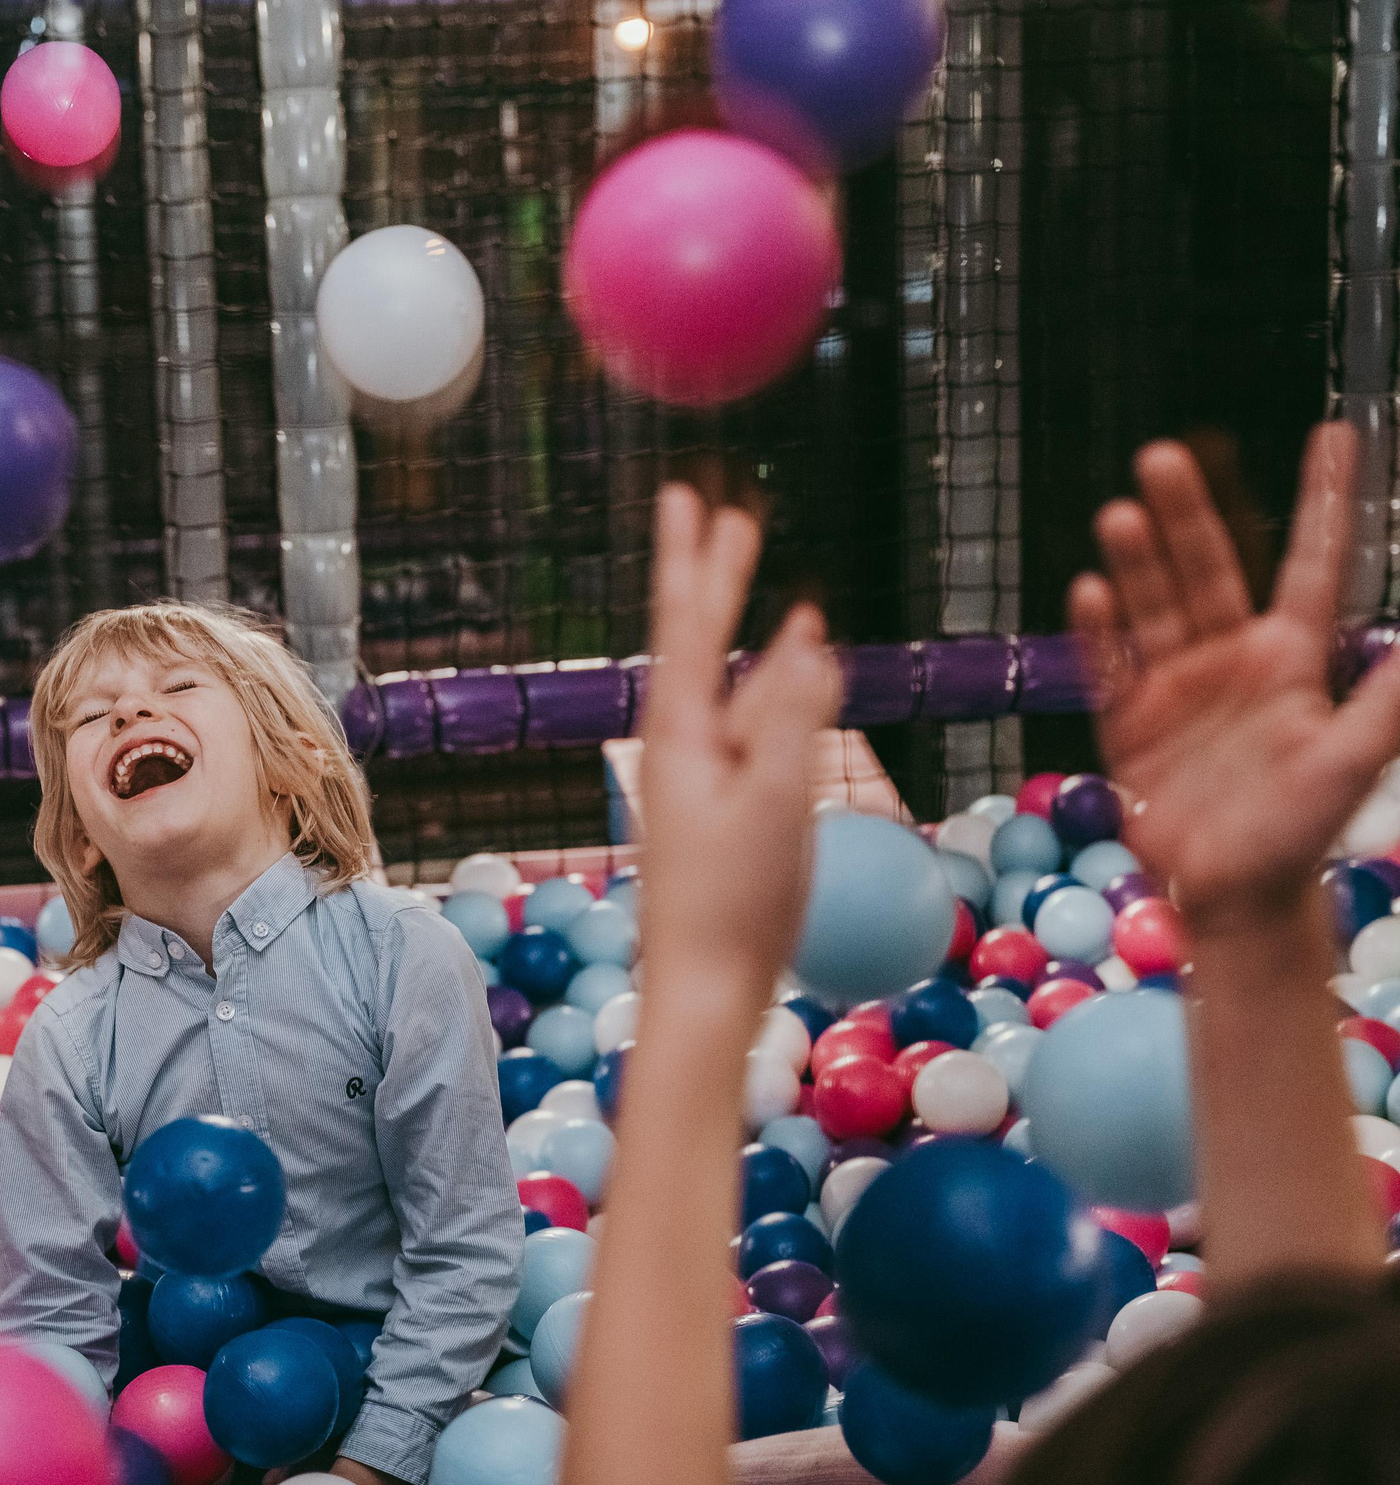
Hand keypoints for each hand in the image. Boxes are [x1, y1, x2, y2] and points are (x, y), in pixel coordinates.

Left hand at [637, 485, 841, 1011]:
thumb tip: (806, 640)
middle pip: (697, 641)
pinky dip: (773, 692)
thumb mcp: (773, 803)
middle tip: (726, 512)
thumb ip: (790, 719)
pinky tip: (791, 675)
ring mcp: (701, 778)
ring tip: (767, 581)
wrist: (703, 990)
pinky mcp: (723, 808)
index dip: (690, 557)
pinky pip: (750, 730)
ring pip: (730, 684)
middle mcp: (681, 747)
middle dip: (714, 574)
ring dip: (749, 628)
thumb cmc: (734, 902)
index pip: (683, 624)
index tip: (688, 494)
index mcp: (679, 737)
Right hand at [1075, 423, 1399, 932]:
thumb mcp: (1354, 760)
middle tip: (1165, 457)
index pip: (1311, 565)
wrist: (1233, 896)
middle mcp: (1229, 662)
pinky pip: (1109, 668)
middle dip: (1189, 516)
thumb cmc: (1298, 830)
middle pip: (1209, 571)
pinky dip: (1098, 632)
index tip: (1333, 434)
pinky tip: (1090, 593)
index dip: (1322, 501)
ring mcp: (1174, 690)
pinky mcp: (1127, 724)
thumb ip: (1386, 699)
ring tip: (1121, 514)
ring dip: (1137, 563)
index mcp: (1290, 660)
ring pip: (1154, 609)